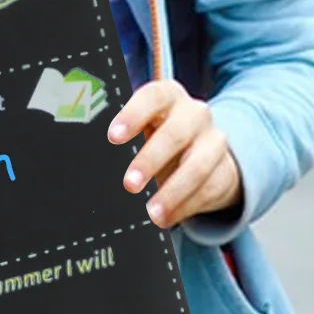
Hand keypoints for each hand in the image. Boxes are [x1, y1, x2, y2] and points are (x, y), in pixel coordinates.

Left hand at [107, 80, 241, 228]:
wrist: (204, 148)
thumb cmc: (159, 133)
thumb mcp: (144, 126)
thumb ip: (123, 134)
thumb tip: (88, 156)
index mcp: (168, 95)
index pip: (152, 96)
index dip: (133, 115)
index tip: (113, 137)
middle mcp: (194, 113)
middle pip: (175, 134)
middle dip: (150, 160)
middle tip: (129, 184)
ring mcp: (213, 140)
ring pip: (197, 166)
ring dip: (172, 192)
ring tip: (151, 213)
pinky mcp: (225, 169)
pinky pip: (208, 189)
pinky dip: (185, 207)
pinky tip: (166, 218)